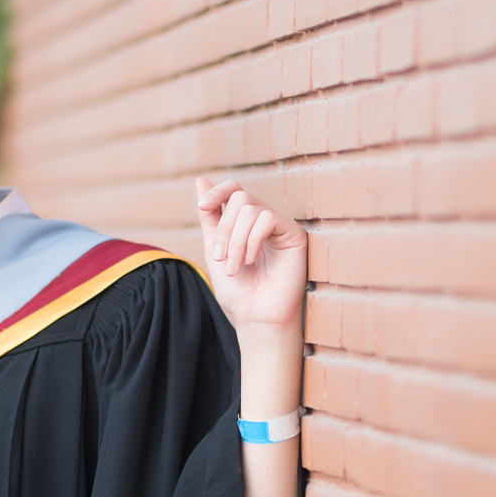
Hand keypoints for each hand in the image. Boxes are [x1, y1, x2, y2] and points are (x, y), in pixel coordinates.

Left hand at [194, 175, 307, 334]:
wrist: (255, 317)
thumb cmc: (237, 290)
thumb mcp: (215, 247)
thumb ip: (210, 216)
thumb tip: (200, 179)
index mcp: (247, 223)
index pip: (234, 189)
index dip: (217, 192)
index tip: (201, 208)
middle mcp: (266, 220)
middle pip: (240, 199)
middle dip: (224, 229)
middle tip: (220, 258)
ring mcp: (281, 226)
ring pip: (250, 209)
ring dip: (235, 240)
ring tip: (234, 267)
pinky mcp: (295, 234)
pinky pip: (267, 219)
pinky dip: (252, 240)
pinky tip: (251, 261)